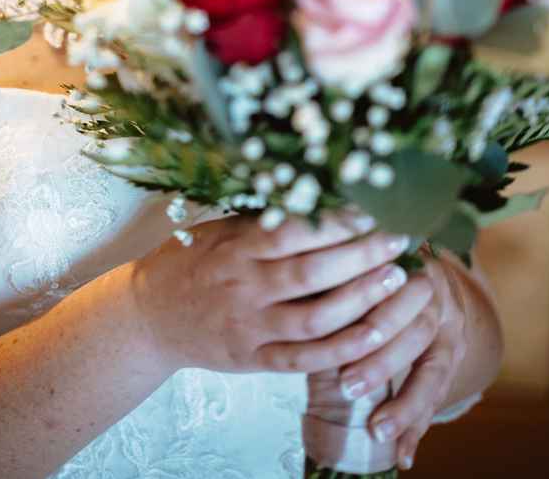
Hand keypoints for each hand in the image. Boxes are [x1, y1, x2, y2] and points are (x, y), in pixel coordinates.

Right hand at [129, 208, 413, 375]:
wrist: (148, 317)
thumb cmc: (190, 261)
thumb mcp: (219, 228)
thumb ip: (262, 218)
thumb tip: (317, 187)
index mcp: (236, 246)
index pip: (293, 230)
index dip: (336, 218)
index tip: (373, 204)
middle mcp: (244, 286)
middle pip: (312, 272)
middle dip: (361, 254)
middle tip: (400, 238)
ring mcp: (250, 326)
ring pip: (315, 318)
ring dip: (361, 300)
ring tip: (397, 279)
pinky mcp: (253, 359)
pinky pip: (304, 359)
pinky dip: (342, 350)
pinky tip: (375, 335)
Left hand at [331, 248, 467, 470]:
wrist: (420, 268)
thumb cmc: (369, 266)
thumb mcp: (357, 261)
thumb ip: (338, 275)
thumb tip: (298, 290)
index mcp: (410, 263)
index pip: (398, 289)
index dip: (374, 313)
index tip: (340, 332)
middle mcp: (437, 294)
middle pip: (417, 329)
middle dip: (382, 361)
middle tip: (348, 386)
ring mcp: (450, 327)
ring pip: (434, 368)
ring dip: (405, 403)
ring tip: (378, 431)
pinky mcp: (453, 357)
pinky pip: (438, 395)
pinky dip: (418, 426)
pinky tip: (403, 456)